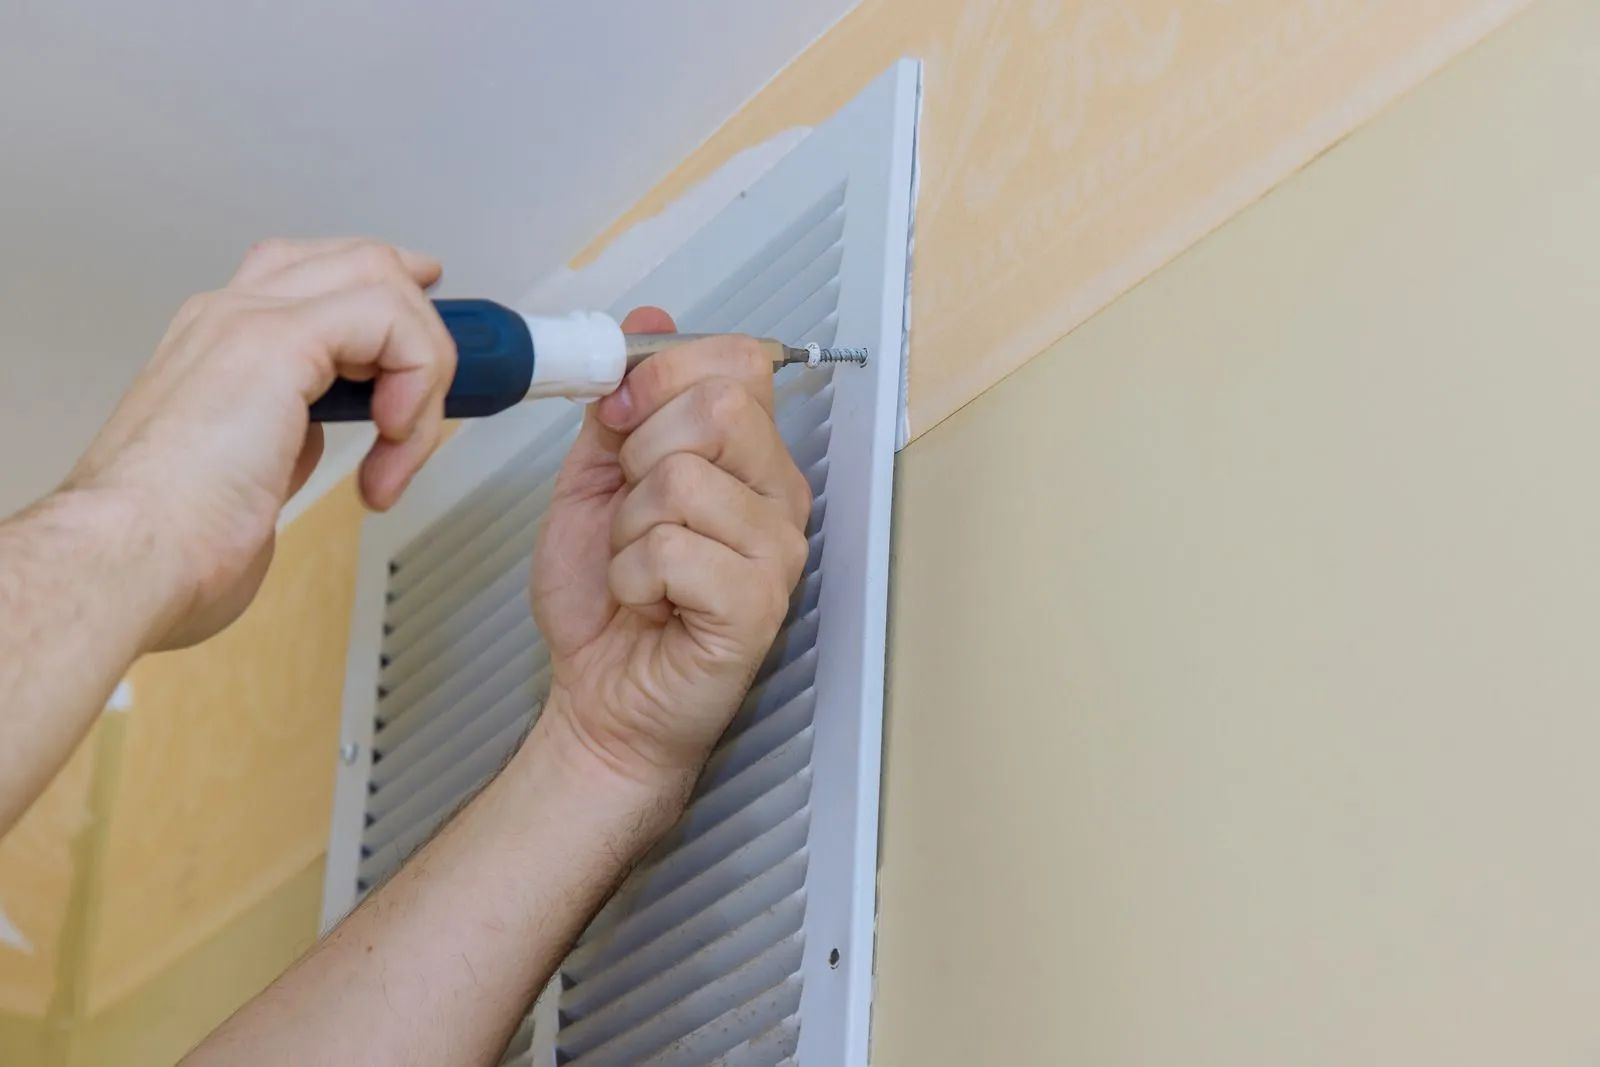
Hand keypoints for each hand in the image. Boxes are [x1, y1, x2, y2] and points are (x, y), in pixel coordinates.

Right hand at [65, 238, 455, 649]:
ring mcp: (249, 319)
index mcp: (216, 344)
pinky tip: (394, 438)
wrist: (126, 559)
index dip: (385, 303)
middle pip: (358, 261)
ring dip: (423, 368)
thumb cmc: (171, 546)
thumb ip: (281, 446)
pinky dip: (417, 377)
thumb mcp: (244, 483)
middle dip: (421, 325)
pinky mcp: (276, 340)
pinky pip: (390, 317)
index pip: (313, 278)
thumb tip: (310, 442)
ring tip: (400, 449)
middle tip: (435, 398)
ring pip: (382, 279)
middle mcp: (230, 317)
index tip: (423, 356)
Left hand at [532, 308, 811, 799]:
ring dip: (629, 527)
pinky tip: (648, 602)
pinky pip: (673, 549)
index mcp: (749, 457)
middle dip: (639, 454)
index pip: (737, 361)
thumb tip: (648, 320)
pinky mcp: (758, 604)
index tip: (620, 417)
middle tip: (631, 511)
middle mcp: (778, 495)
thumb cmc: (607, 603)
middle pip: (717, 408)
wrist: (602, 701)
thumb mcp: (595, 482)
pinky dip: (632, 575)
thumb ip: (620, 406)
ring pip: (683, 480)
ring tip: (639, 566)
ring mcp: (776, 551)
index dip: (663, 373)